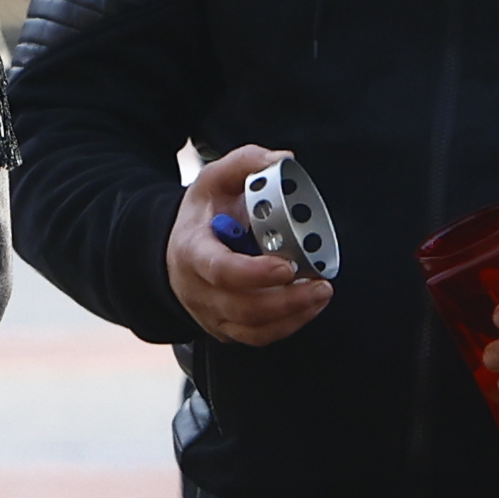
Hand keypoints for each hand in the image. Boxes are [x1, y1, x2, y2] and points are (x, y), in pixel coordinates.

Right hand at [166, 141, 329, 348]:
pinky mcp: (226, 327)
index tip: (286, 266)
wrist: (177, 249)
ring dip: (292, 314)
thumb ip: (246, 162)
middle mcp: (197, 289)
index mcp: (191, 250)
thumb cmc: (202, 214)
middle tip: (320, 283)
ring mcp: (211, 313)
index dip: (254, 273)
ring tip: (321, 292)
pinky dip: (288, 325)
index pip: (219, 270)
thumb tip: (284, 161)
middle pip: (242, 306)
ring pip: (253, 328)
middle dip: (286, 299)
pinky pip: (258, 336)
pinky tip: (309, 306)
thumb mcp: (215, 179)